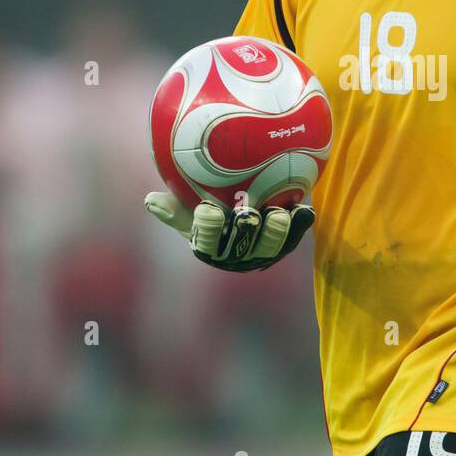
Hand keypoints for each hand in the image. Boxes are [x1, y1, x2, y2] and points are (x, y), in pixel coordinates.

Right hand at [144, 191, 314, 271]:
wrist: (243, 202)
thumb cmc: (209, 205)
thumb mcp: (188, 208)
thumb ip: (173, 207)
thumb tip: (150, 200)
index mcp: (210, 247)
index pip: (206, 243)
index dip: (208, 230)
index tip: (208, 210)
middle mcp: (238, 255)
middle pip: (243, 248)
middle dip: (246, 232)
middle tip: (247, 211)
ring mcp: (265, 251)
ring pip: (272, 246)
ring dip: (276, 232)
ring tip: (278, 213)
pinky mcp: (287, 242)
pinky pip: (296, 235)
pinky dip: (301, 223)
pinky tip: (305, 209)